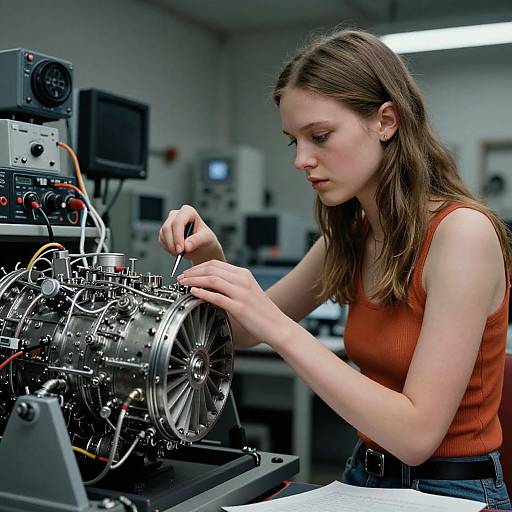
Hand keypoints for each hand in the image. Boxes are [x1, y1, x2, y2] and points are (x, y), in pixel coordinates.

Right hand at [159, 205, 223, 264]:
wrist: (201, 246)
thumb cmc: (206, 239)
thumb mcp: (206, 239)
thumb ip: (197, 241)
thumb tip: (186, 246)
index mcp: (188, 211)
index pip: (178, 222)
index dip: (178, 236)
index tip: (181, 249)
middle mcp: (176, 214)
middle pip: (167, 228)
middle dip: (172, 243)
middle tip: (179, 254)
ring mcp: (169, 222)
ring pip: (163, 234)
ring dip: (170, 246)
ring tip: (181, 253)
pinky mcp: (164, 231)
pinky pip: (161, 240)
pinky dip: (167, 248)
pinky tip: (177, 251)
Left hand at [177, 260, 292, 346]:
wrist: (277, 325)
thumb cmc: (261, 312)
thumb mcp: (247, 292)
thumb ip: (231, 286)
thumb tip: (209, 286)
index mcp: (244, 274)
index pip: (216, 263)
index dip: (198, 267)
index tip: (188, 273)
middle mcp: (242, 280)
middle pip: (211, 269)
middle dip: (192, 272)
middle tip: (180, 278)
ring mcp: (241, 293)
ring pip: (212, 280)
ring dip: (194, 281)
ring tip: (183, 285)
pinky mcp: (239, 306)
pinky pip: (216, 296)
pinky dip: (202, 293)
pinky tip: (194, 293)